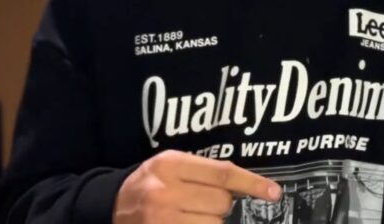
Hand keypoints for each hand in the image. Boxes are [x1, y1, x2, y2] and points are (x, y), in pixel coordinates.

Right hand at [113, 150, 280, 222]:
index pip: (222, 173)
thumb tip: (246, 186)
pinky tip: (192, 222)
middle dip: (221, 205)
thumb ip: (204, 171)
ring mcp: (161, 220)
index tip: (273, 193)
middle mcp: (165, 193)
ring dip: (211, 223)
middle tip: (203, 203)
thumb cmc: (150, 183)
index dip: (252, 184)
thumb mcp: (171, 165)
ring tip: (192, 216)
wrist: (110, 205)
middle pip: (221, 203)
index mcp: (170, 165)